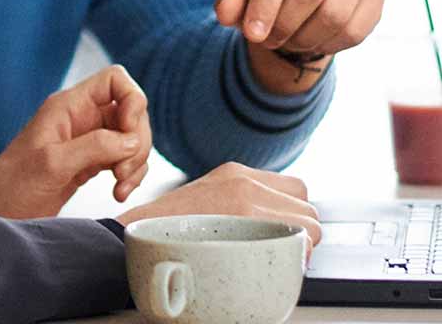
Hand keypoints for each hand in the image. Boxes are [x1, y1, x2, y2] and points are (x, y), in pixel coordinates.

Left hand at [0, 64, 150, 218]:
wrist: (0, 208)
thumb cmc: (16, 183)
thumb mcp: (54, 162)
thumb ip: (95, 147)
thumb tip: (132, 140)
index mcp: (69, 106)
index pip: (115, 80)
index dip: (132, 101)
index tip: (128, 132)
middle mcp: (82, 117)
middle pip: (131, 111)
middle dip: (137, 141)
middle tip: (123, 171)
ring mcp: (89, 139)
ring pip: (131, 137)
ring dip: (136, 162)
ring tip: (121, 186)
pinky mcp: (93, 162)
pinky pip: (125, 158)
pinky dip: (130, 175)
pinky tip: (119, 192)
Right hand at [116, 162, 322, 247]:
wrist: (131, 239)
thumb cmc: (164, 233)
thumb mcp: (203, 204)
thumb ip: (235, 207)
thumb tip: (268, 229)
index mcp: (236, 174)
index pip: (293, 188)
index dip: (293, 214)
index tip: (283, 234)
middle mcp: (245, 180)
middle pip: (306, 204)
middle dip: (301, 230)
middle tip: (283, 251)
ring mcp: (247, 199)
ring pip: (310, 223)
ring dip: (300, 244)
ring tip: (278, 260)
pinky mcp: (247, 219)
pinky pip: (299, 238)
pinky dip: (296, 255)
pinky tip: (276, 265)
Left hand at [215, 0, 383, 60]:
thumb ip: (230, 0)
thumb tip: (226, 12)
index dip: (264, 5)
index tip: (252, 34)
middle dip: (284, 25)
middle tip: (269, 41)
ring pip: (334, 14)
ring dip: (306, 39)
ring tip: (289, 42)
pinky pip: (354, 30)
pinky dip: (329, 45)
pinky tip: (313, 42)